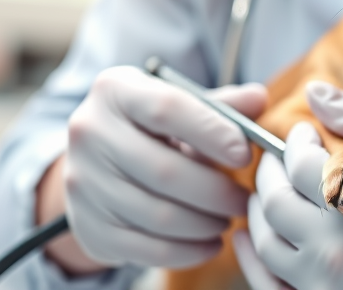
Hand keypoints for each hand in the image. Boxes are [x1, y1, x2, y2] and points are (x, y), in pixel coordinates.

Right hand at [59, 66, 266, 269]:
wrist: (95, 165)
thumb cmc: (150, 129)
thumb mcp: (180, 107)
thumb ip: (220, 106)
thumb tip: (259, 98)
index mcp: (115, 90)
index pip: (167, 108)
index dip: (212, 133)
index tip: (244, 155)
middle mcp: (90, 132)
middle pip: (165, 170)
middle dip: (216, 191)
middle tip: (245, 200)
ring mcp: (83, 182)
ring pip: (158, 215)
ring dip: (205, 224)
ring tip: (228, 219)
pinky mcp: (87, 225)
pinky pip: (146, 248)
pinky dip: (187, 252)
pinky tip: (209, 243)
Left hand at [234, 82, 342, 289]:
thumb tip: (314, 91)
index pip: (297, 163)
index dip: (295, 140)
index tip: (305, 132)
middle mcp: (335, 251)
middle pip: (273, 204)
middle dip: (270, 172)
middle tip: (282, 158)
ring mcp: (331, 288)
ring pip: (267, 246)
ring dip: (262, 212)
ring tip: (277, 192)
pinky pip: (275, 287)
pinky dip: (258, 262)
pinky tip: (257, 239)